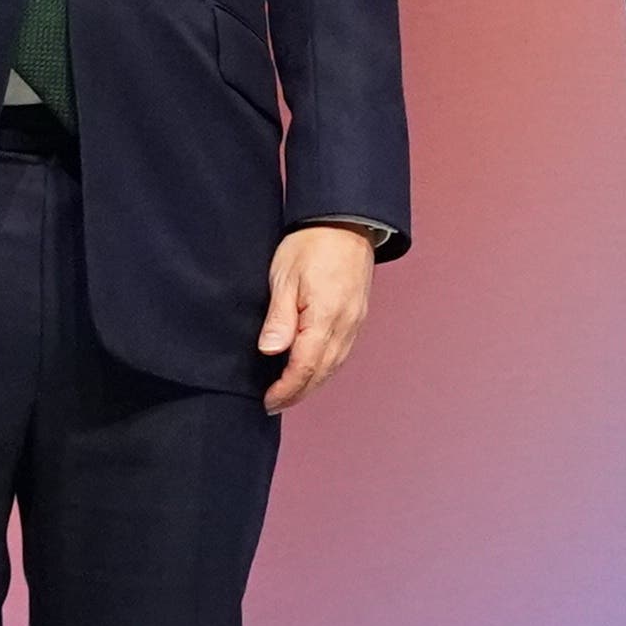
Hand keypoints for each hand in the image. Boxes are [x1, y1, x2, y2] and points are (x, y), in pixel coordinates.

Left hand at [256, 224, 378, 413]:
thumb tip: (270, 352)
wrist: (345, 221)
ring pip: (334, 366)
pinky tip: (313, 370)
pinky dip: (325, 368)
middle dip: (298, 393)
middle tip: (275, 404)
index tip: (268, 401)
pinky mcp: (358, 316)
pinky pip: (342, 352)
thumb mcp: (285, 277)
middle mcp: (345, 326)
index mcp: (325, 318)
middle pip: (321, 373)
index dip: (285, 389)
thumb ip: (280, 318)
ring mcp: (355, 322)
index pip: (304, 368)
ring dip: (312, 383)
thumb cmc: (312, 243)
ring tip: (291, 393)